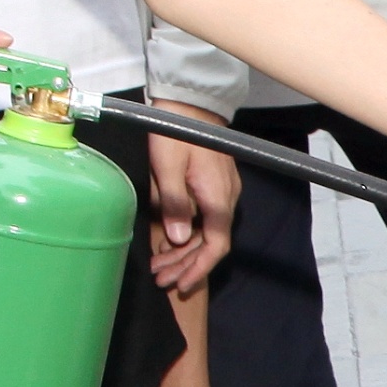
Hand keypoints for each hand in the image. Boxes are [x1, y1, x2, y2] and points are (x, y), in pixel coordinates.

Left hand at [143, 114, 236, 293]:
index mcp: (217, 197)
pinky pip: (205, 218)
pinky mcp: (214, 184)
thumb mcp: (167, 167)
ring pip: (207, 232)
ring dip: (185, 251)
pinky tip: (170, 241)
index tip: (181, 285)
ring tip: (160, 266)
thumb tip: (179, 239)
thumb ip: (174, 204)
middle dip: (186, 265)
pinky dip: (188, 234)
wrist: (189, 102)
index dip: (199, 269)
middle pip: (210, 243)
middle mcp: (225, 198)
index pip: (216, 246)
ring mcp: (222, 191)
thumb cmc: (175, 131)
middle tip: (161, 279)